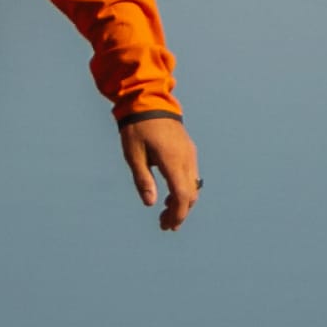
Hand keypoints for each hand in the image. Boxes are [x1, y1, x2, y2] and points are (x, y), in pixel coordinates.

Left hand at [121, 115, 200, 229]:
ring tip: (166, 213)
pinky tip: (171, 195)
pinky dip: (184, 189)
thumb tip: (150, 203)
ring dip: (182, 202)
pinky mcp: (188, 150)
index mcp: (172, 160)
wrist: (148, 101)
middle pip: (190, 194)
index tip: (168, 226)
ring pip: (193, 186)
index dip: (178, 214)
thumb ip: (143, 180)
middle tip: (164, 225)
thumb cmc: (137, 128)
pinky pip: (191, 175)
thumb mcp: (134, 155)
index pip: (182, 195)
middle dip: (180, 212)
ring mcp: (189, 153)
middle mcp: (186, 158)